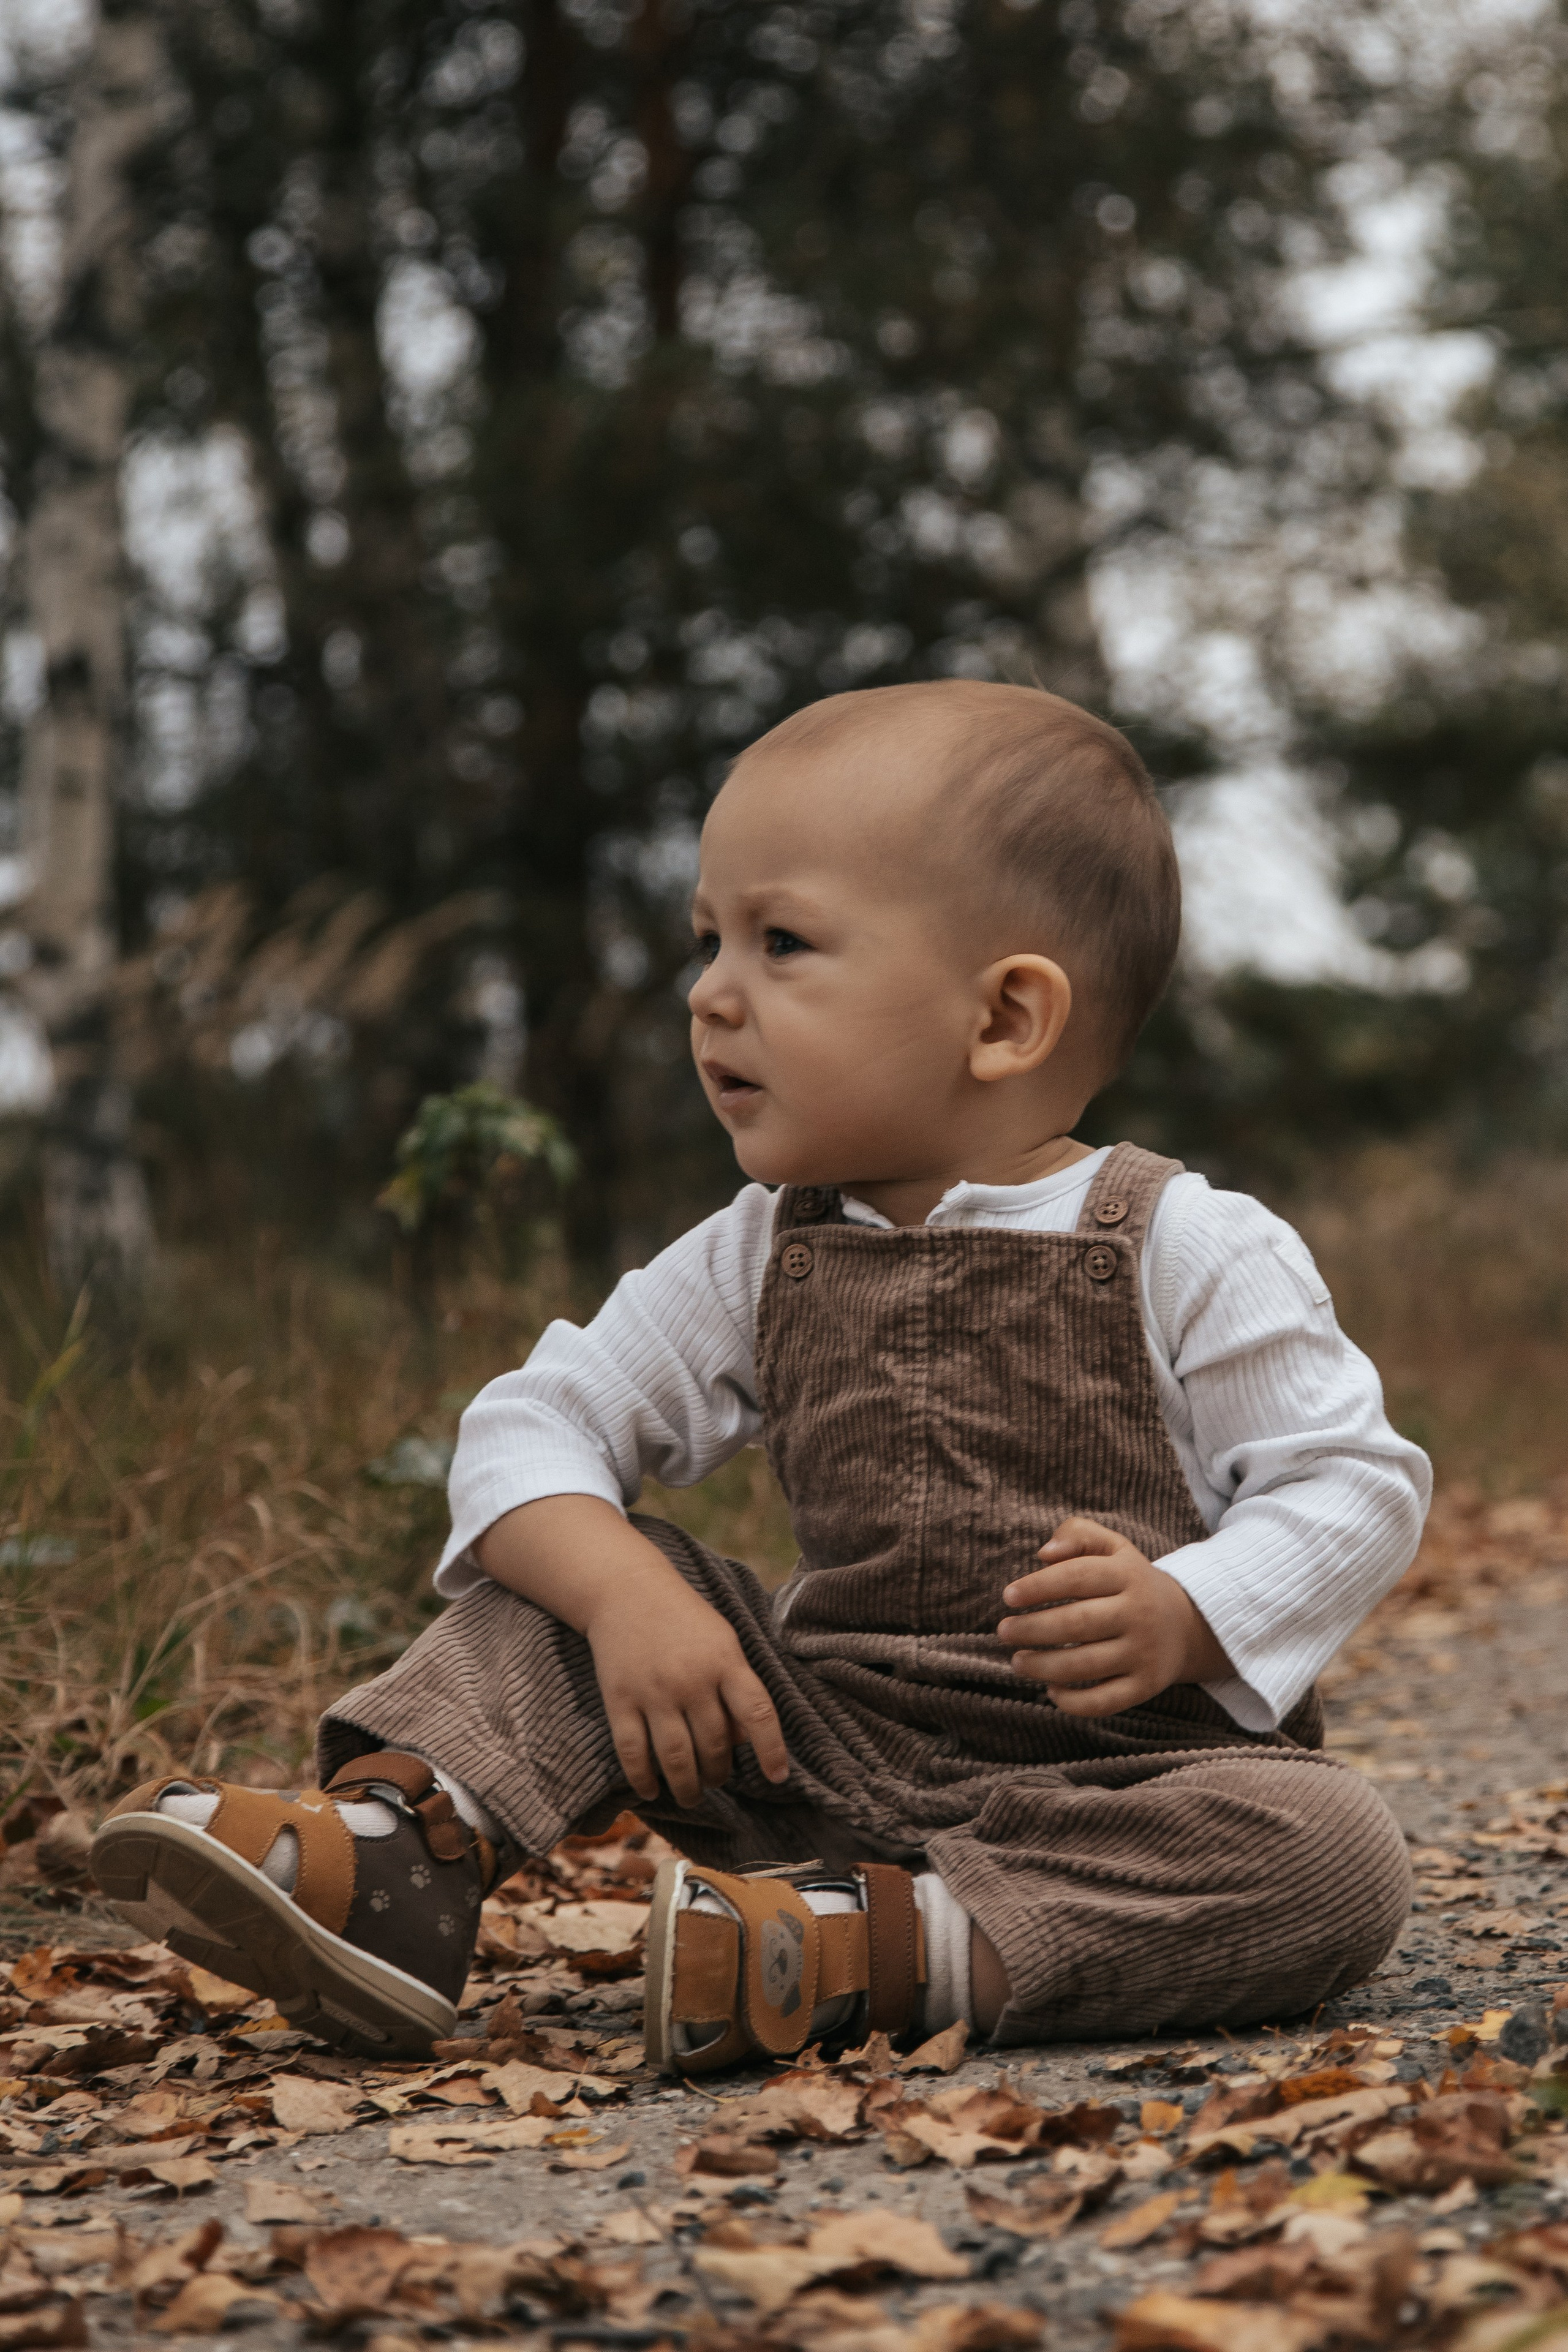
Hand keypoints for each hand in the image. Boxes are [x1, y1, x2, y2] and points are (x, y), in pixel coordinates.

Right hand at [474, 1494, 789, 1810]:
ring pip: (676, 1757)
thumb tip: (741, 1742)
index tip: (779, 1778)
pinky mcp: (620, 1700)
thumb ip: (737, 1687)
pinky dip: (643, 1778)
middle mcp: (692, 1680)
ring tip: (691, 1795)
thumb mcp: (723, 1641)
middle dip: (719, 1772)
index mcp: (725, 1661)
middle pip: (714, 1744)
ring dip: (687, 1786)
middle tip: (717, 1779)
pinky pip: (633, 1752)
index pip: (758, 1713)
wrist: (626, 1590)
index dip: (772, 1750)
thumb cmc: (684, 1618)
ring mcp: (654, 1692)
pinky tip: (651, 1790)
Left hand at [997, 1516, 1228, 1716]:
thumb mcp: (1114, 1547)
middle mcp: (1139, 1614)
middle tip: (1004, 1631)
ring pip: (1087, 1665)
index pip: (1077, 1577)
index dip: (1038, 1586)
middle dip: (1033, 1629)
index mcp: (1128, 1574)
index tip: (1008, 1596)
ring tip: (1017, 1662)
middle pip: (1078, 1623)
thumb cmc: (1131, 1582)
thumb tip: (1044, 1553)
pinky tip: (1051, 1690)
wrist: (1188, 1624)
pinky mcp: (1146, 1685)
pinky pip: (1106, 1701)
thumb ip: (1078, 1534)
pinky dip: (1074, 1703)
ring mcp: (1144, 1653)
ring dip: (1044, 1667)